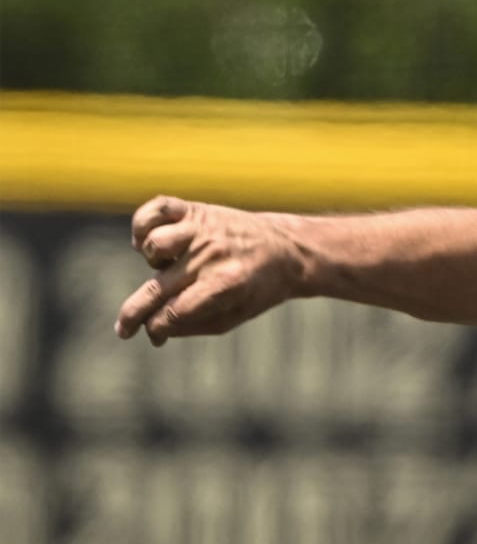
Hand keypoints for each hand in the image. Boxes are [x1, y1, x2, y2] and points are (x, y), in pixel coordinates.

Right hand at [115, 195, 304, 345]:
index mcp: (226, 284)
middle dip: (134, 315)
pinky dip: (141, 224)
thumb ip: (195, 325)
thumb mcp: (236, 314)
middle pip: (158, 288)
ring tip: (167, 267)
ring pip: (154, 245)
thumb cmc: (258, 287)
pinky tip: (147, 241)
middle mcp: (212, 255)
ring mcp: (202, 229)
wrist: (287, 249)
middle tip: (123, 330)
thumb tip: (153, 333)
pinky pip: (156, 209)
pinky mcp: (196, 209)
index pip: (175, 312)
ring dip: (152, 263)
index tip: (154, 335)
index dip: (158, 328)